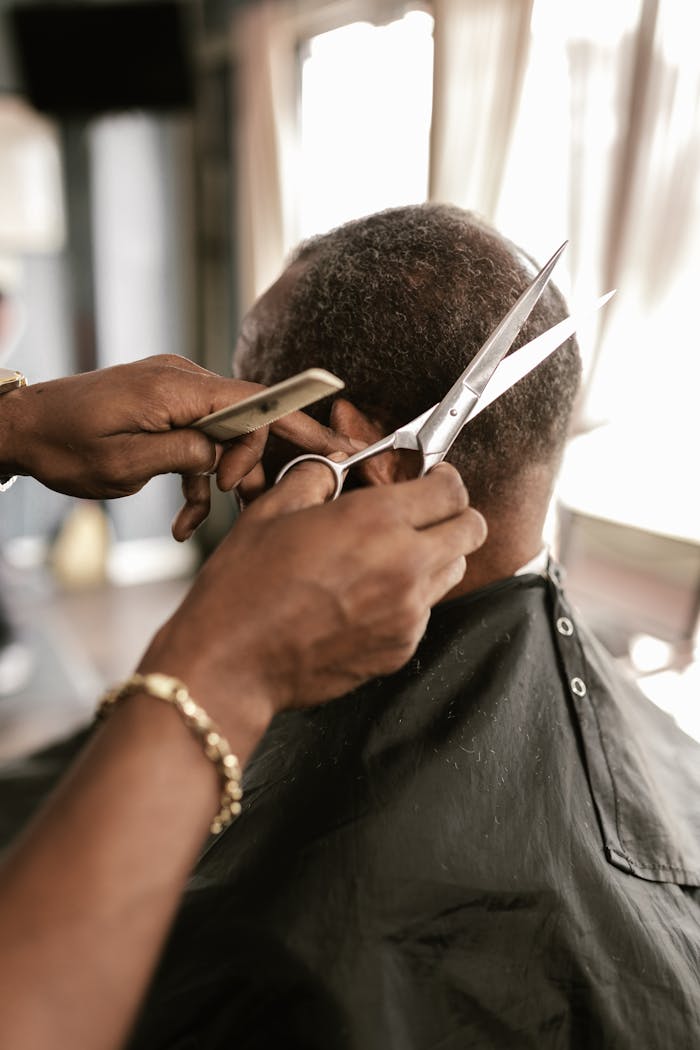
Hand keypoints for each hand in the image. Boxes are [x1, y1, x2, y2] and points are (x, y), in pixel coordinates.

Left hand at [3, 355, 355, 539]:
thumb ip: (186, 455)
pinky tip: (182, 517)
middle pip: (248, 418)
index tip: (330, 452)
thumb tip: (225, 455)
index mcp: (179, 387)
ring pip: (224, 434)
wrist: (23, 428)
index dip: (299, 424)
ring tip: (200, 518)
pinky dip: (196, 477)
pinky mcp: (164, 407)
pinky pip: (198, 440)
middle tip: (247, 504)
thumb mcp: (128, 463)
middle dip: (254, 465)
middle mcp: (184, 380)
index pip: (257, 400)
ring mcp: (174, 392)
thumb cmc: (66, 445)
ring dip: (221, 479)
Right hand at [139, 462, 486, 746]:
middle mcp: (404, 566)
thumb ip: (316, 477)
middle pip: (472, 529)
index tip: (431, 478)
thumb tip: (335, 468)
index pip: (451, 488)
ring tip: (388, 557)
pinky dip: (406, 600)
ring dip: (434, 556)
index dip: (444, 477)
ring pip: (453, 571)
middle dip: (454, 515)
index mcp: (376, 521)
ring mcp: (408, 613)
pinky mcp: (401, 649)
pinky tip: (363, 599)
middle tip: (424, 514)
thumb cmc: (244, 586)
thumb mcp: (272, 511)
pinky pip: (424, 614)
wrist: (232, 661)